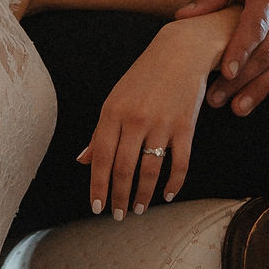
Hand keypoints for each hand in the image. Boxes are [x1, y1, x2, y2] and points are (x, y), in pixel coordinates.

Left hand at [77, 11, 233, 218]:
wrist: (180, 52)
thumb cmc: (143, 77)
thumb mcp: (115, 99)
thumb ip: (100, 132)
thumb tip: (82, 161)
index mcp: (112, 112)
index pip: (100, 158)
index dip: (98, 186)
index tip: (97, 207)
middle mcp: (135, 119)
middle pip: (124, 169)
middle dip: (119, 197)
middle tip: (118, 215)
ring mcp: (162, 124)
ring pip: (149, 170)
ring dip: (143, 195)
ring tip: (139, 209)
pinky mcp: (185, 126)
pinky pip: (179, 163)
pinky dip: (174, 183)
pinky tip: (168, 194)